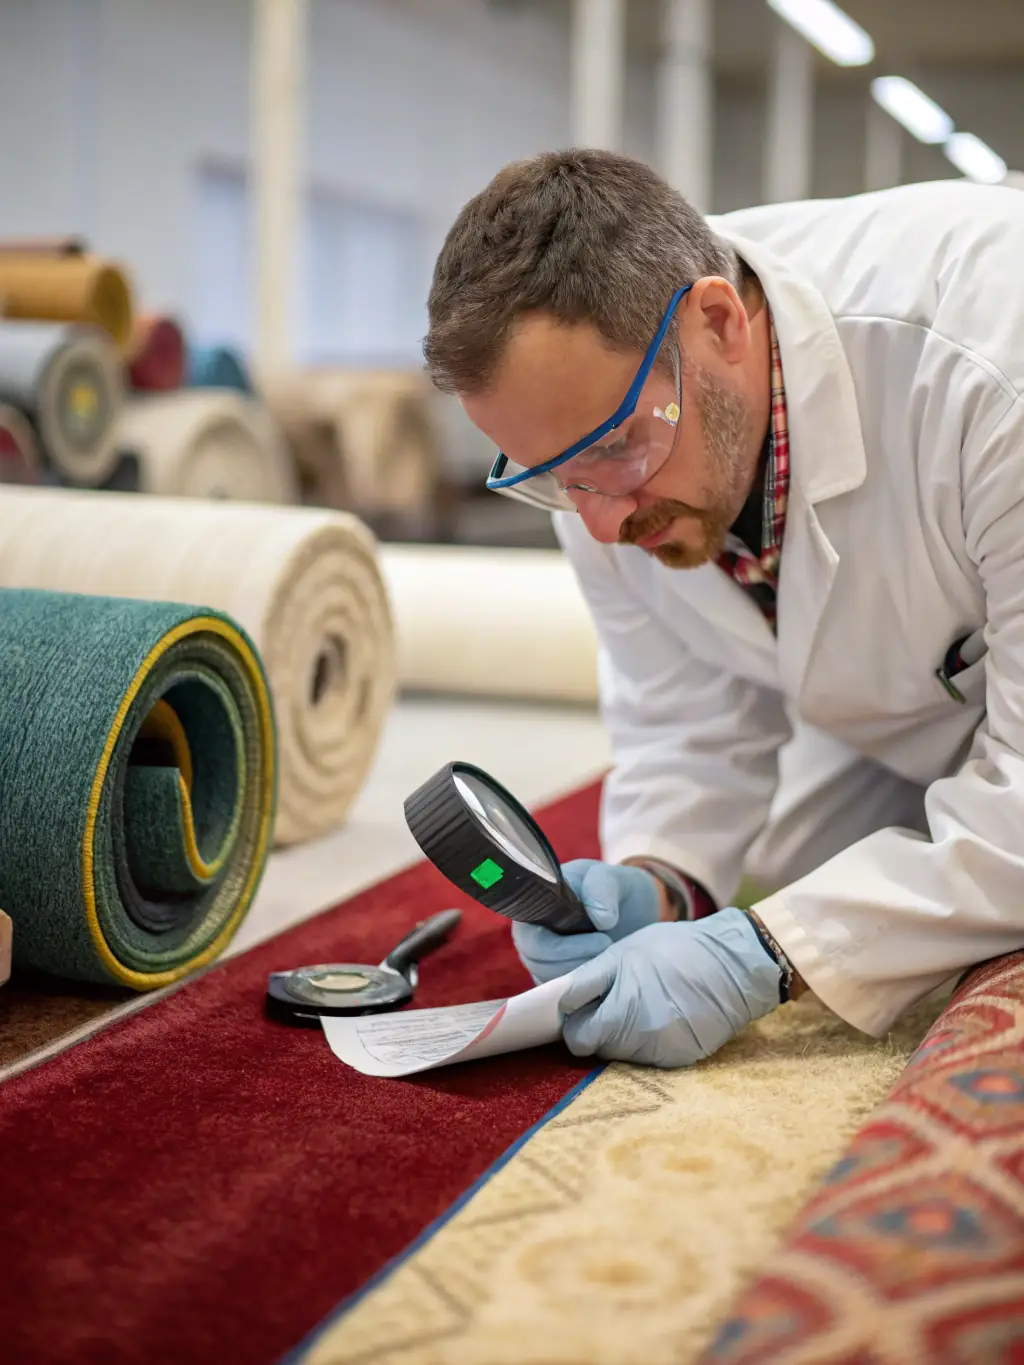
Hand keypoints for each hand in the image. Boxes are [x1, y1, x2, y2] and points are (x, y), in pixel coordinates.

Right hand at [511, 859, 661, 985]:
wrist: (635, 911)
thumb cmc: (615, 889)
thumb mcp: (611, 877)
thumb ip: (602, 887)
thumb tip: (600, 919)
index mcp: (534, 909)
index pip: (529, 938)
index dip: (559, 946)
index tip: (601, 938)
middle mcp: (534, 938)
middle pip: (539, 965)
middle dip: (577, 961)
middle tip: (610, 947)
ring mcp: (546, 962)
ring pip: (553, 983)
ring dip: (585, 975)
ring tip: (613, 957)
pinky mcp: (563, 981)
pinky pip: (567, 997)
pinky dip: (589, 989)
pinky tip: (610, 974)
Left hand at [558, 908, 782, 1067]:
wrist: (734, 965)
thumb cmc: (674, 950)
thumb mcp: (623, 953)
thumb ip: (588, 981)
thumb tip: (562, 1003)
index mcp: (619, 1010)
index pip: (577, 1036)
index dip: (575, 1021)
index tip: (582, 1009)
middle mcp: (638, 1039)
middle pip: (598, 1047)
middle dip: (598, 1028)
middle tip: (614, 1002)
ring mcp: (660, 1052)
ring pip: (622, 1053)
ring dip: (623, 1035)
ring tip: (642, 1004)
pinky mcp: (679, 1060)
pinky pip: (648, 1057)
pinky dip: (648, 1041)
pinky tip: (662, 1016)